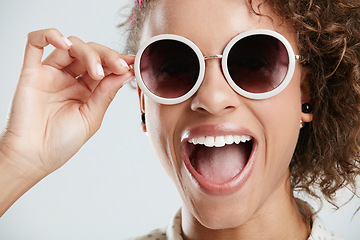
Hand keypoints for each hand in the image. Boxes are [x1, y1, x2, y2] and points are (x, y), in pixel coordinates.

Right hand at [0, 28, 134, 177]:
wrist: (34, 157)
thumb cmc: (62, 142)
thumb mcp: (92, 117)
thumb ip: (106, 93)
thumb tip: (126, 72)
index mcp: (87, 90)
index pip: (104, 66)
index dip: (118, 61)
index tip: (133, 62)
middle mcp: (70, 79)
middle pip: (90, 53)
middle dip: (107, 56)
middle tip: (119, 66)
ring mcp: (51, 73)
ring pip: (71, 46)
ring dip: (88, 52)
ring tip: (97, 71)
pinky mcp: (31, 72)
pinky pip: (35, 43)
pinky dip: (50, 35)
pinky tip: (65, 43)